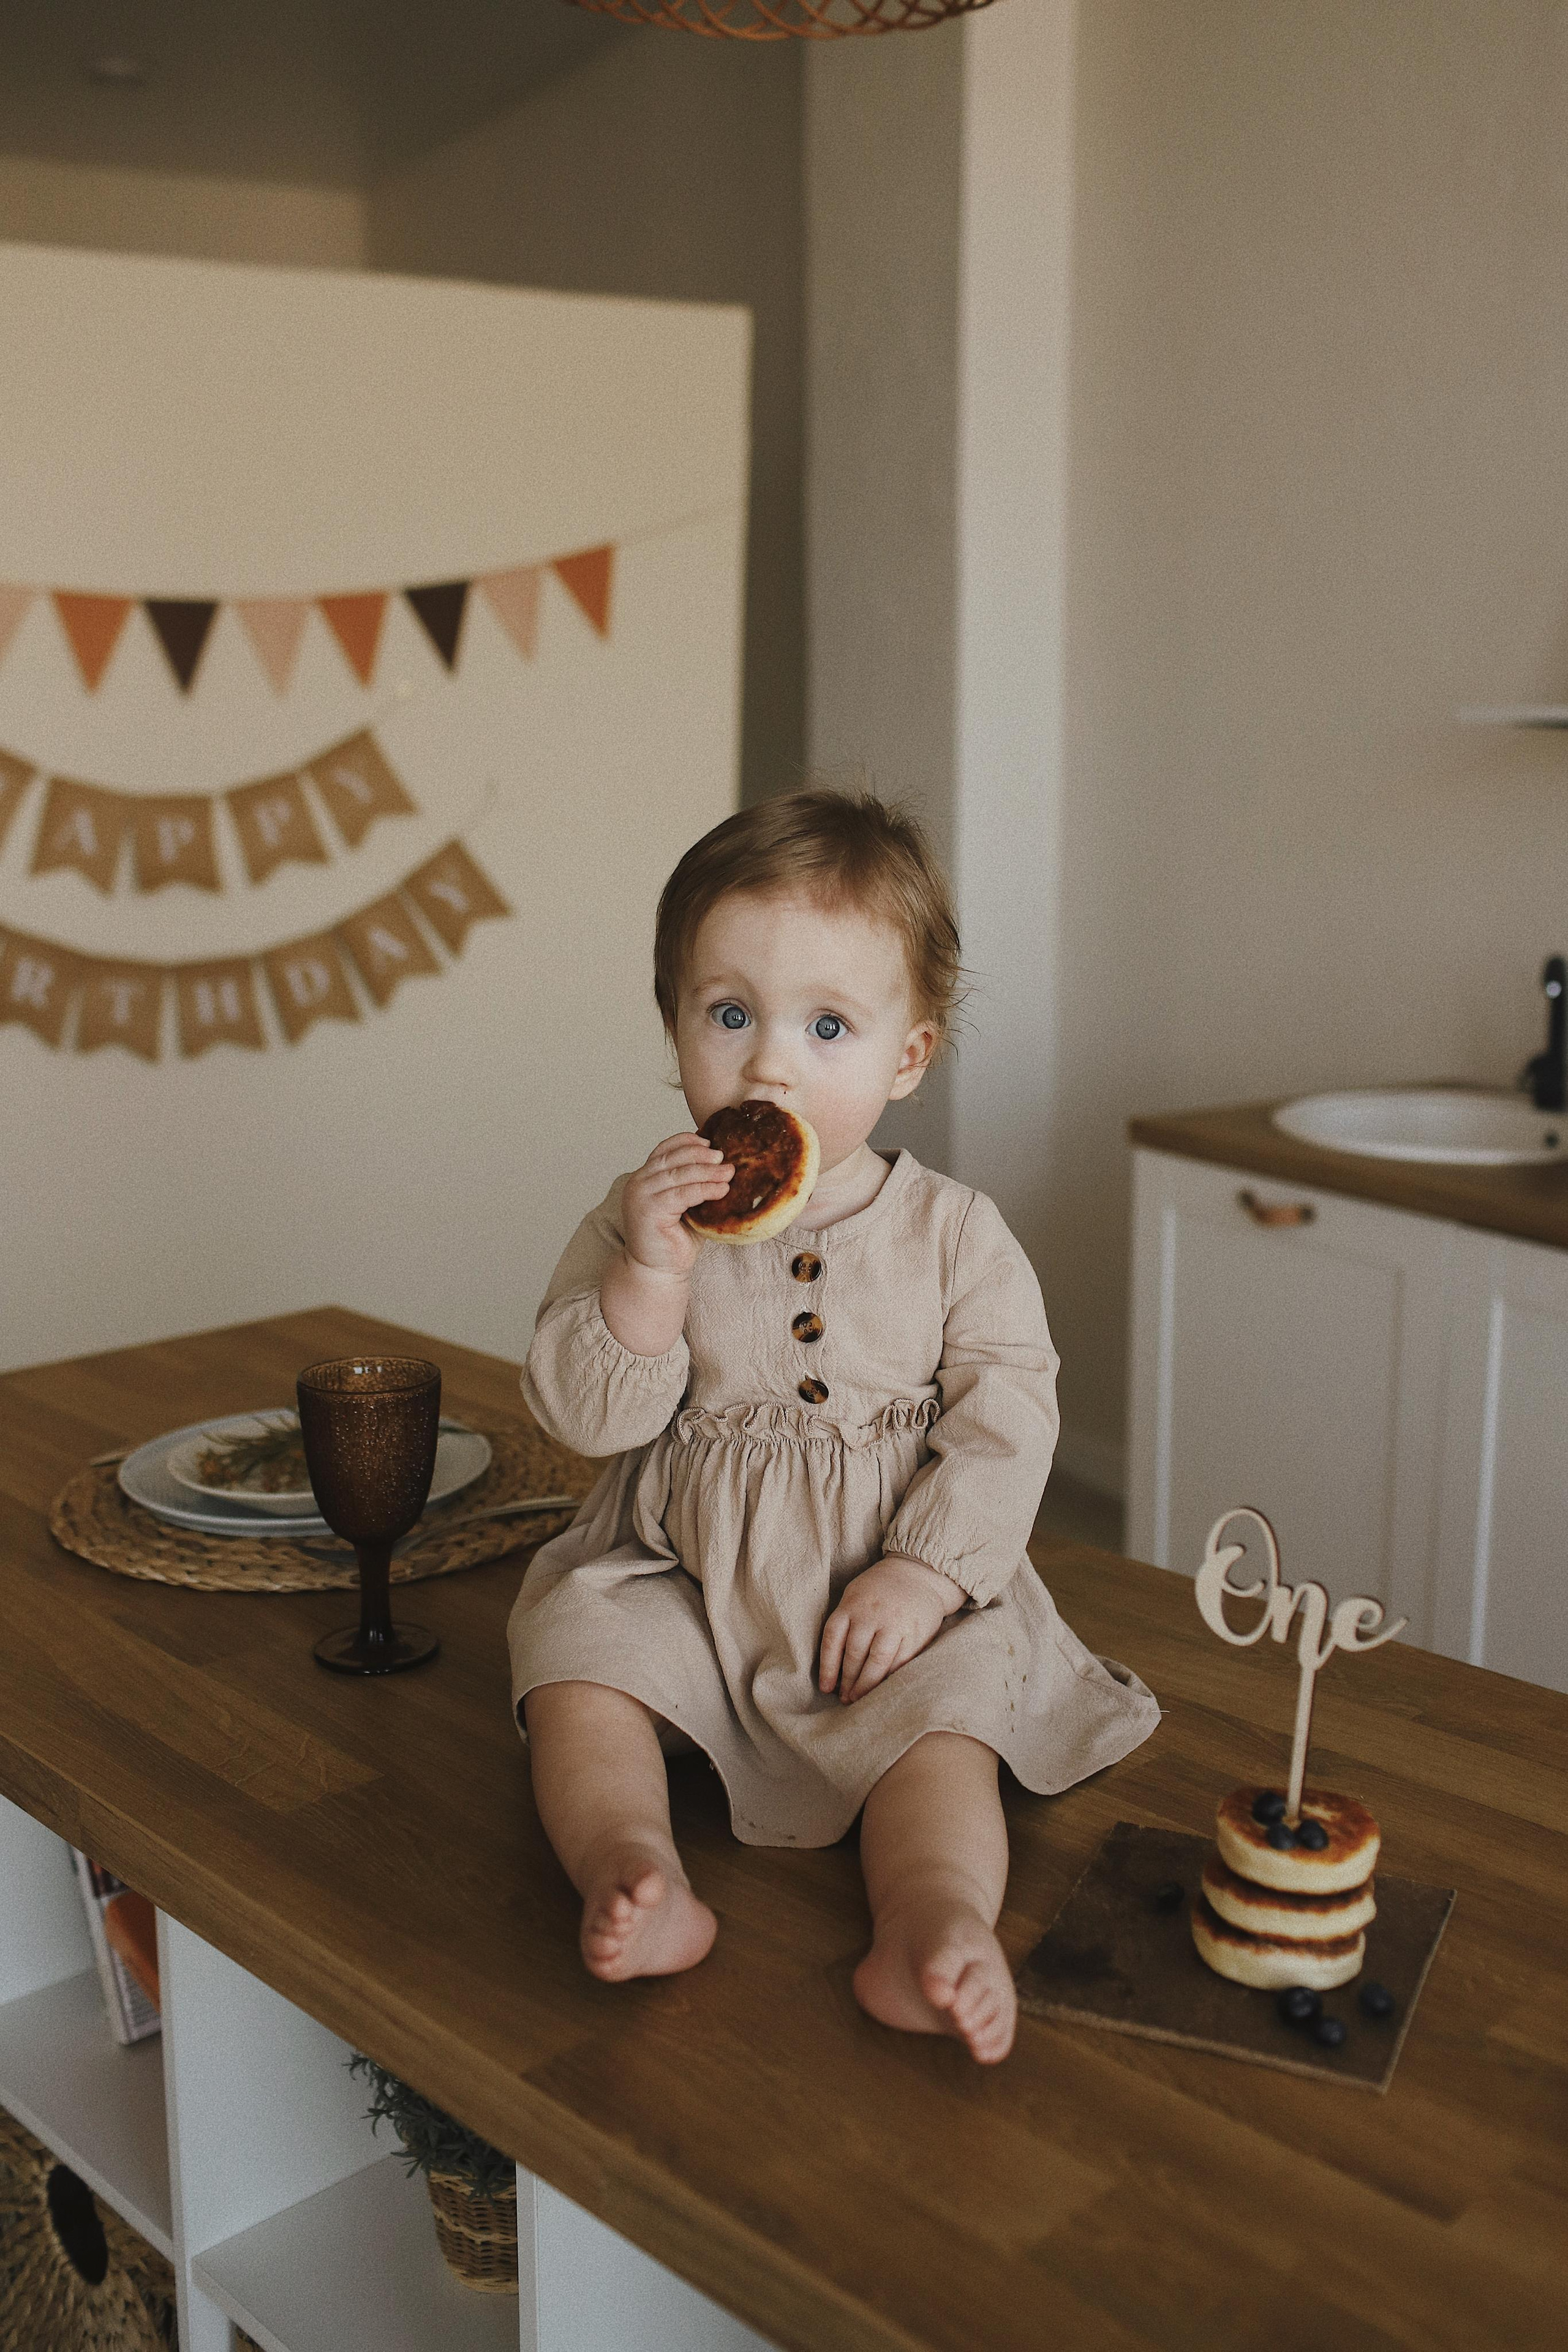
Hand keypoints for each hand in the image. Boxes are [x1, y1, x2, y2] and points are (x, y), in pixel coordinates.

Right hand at [620, 1131, 733, 1279]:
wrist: (657, 1271)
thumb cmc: (673, 1241)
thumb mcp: (684, 1206)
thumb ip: (693, 1185)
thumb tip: (723, 1166)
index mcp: (644, 1178)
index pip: (664, 1149)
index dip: (686, 1142)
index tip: (709, 1141)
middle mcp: (638, 1183)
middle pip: (673, 1159)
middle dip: (701, 1155)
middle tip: (724, 1158)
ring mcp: (641, 1196)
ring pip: (679, 1175)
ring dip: (707, 1172)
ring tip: (729, 1172)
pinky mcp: (649, 1210)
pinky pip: (683, 1194)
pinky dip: (705, 1189)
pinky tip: (722, 1190)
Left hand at [818, 1554, 965, 1704]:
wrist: (919, 1573)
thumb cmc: (880, 1589)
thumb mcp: (855, 1594)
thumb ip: (844, 1621)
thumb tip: (834, 1663)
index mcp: (851, 1605)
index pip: (833, 1640)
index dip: (828, 1667)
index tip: (826, 1688)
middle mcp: (871, 1614)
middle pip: (854, 1654)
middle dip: (847, 1681)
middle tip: (844, 1699)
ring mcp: (894, 1624)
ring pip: (876, 1662)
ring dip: (865, 1685)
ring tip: (858, 1699)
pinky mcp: (914, 1634)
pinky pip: (899, 1662)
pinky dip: (888, 1678)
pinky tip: (882, 1688)